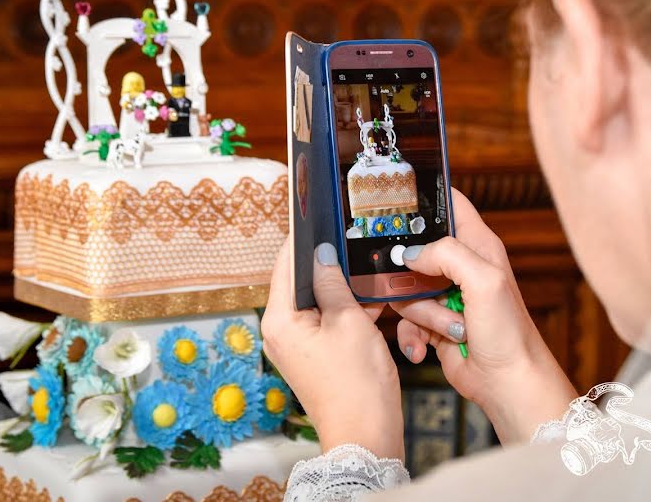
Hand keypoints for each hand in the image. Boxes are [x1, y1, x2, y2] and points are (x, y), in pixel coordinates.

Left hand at [262, 238, 404, 459]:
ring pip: (318, 299)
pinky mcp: (313, 354)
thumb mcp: (350, 321)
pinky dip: (345, 310)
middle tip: (352, 242)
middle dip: (328, 263)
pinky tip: (370, 303)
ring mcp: (295, 344)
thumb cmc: (357, 384)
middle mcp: (280, 330)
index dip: (304, 238)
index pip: (285, 263)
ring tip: (365, 273)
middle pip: (301, 280)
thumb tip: (323, 253)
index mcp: (280, 319)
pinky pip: (326, 320)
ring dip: (341, 288)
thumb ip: (333, 282)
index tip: (320, 215)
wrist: (365, 436)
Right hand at [390, 189, 576, 443]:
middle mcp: (460, 267)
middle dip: (409, 276)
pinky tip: (423, 348)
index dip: (423, 197)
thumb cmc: (510, 334)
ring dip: (418, 313)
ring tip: (447, 327)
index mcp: (477, 246)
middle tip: (420, 290)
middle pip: (414, 251)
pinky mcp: (433, 323)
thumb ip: (447, 254)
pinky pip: (405, 321)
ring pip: (404, 289)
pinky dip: (410, 336)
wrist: (508, 383)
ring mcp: (444, 296)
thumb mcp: (484, 282)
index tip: (394, 201)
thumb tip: (412, 253)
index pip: (449, 204)